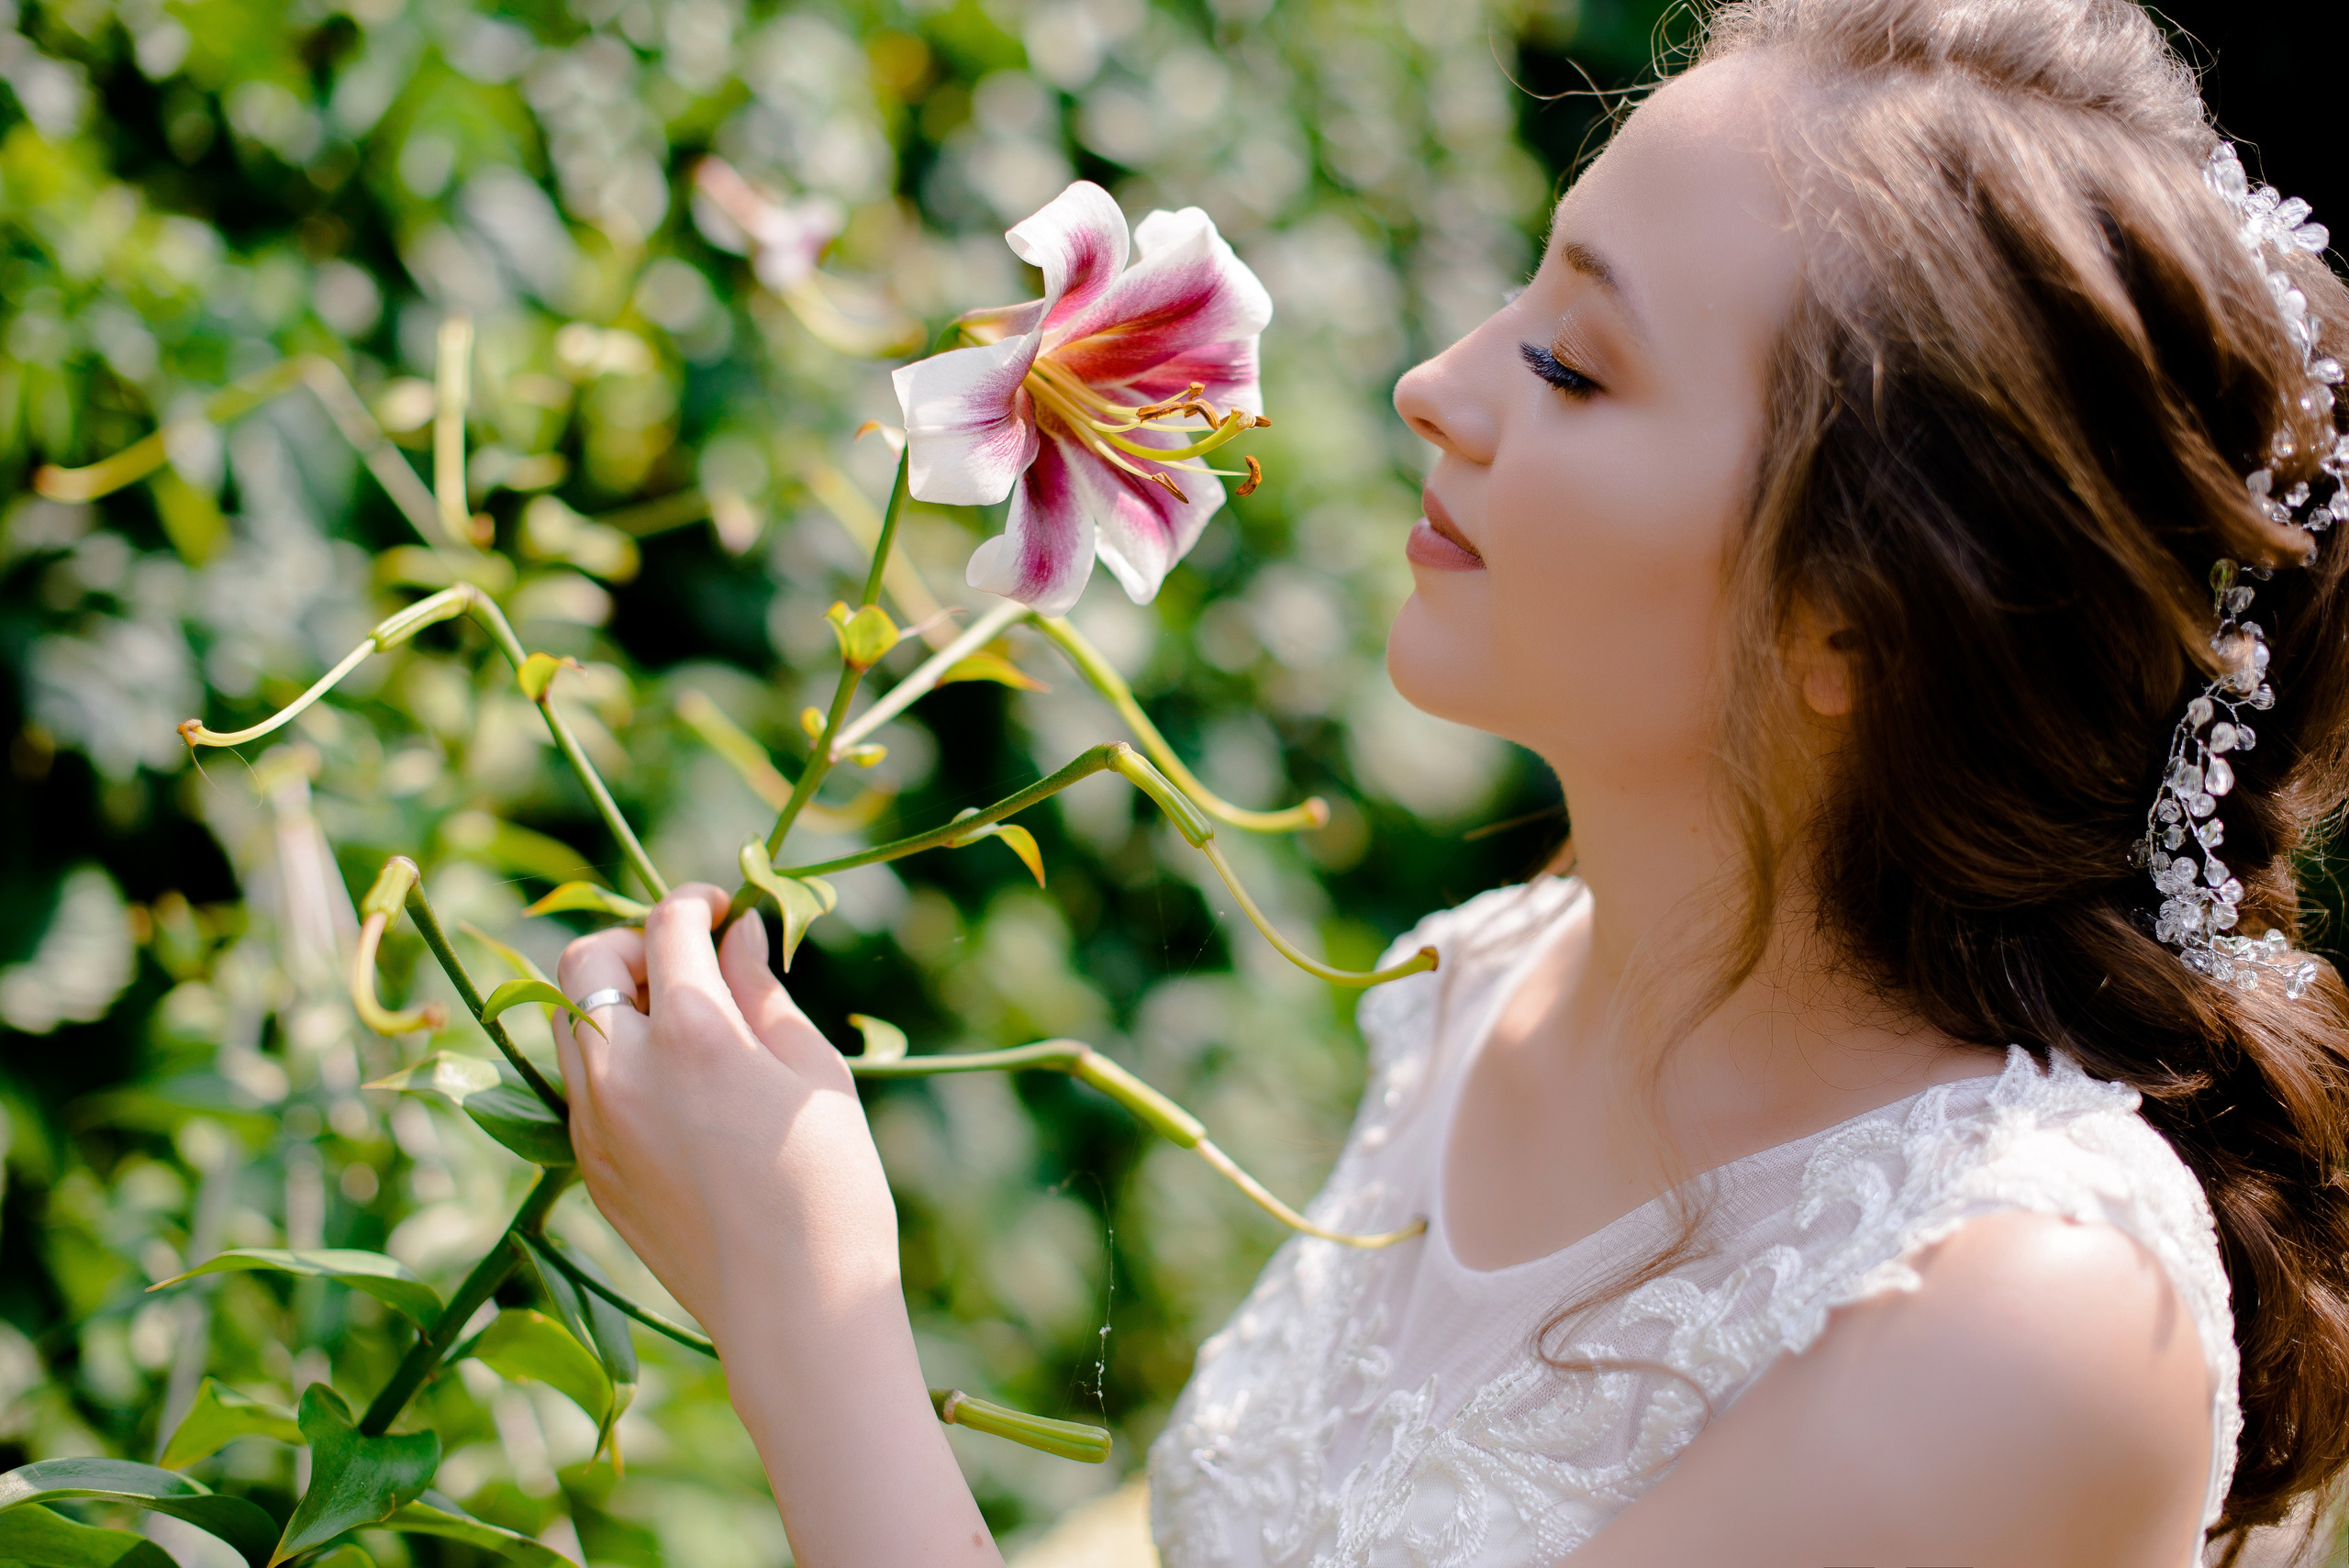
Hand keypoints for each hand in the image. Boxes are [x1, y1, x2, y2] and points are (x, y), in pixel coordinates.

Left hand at [552, 884, 898, 1349]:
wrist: (794, 1308)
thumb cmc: (830, 1183)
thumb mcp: (813, 1070)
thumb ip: (763, 992)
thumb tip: (740, 934)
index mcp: (691, 1031)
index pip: (666, 924)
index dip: (696, 902)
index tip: (726, 909)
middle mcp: (623, 1068)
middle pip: (583, 960)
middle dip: (632, 942)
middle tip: (688, 962)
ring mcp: (594, 1123)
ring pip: (568, 1022)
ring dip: (613, 1001)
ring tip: (679, 1025)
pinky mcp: (589, 1168)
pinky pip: (579, 1087)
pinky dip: (611, 1061)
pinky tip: (673, 1091)